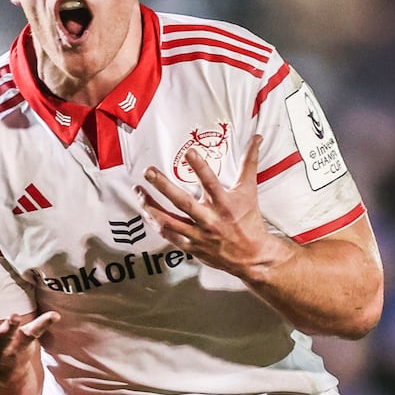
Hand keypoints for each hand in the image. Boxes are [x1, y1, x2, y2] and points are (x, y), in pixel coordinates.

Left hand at [135, 134, 285, 281]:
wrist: (252, 256)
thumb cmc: (249, 220)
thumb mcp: (249, 190)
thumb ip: (249, 163)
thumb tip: (256, 138)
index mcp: (224, 204)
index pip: (211, 183)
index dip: (200, 167)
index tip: (189, 152)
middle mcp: (210, 220)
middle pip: (183, 202)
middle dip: (163, 186)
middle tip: (149, 172)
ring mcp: (199, 235)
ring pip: (170, 221)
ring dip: (151, 206)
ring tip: (139, 192)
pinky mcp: (192, 247)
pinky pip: (169, 236)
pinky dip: (156, 223)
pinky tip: (147, 212)